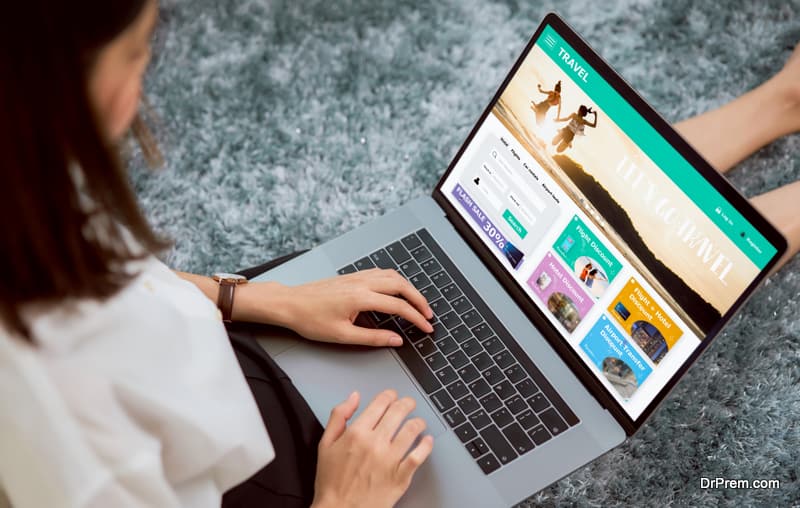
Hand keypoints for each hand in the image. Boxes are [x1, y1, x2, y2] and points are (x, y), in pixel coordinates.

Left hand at [237, 268, 433, 345]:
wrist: (290, 303)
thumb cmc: (310, 319)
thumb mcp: (343, 336)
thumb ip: (373, 338)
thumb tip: (395, 340)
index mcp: (361, 298)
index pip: (398, 306)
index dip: (416, 317)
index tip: (426, 326)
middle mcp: (362, 283)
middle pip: (401, 285)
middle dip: (419, 300)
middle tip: (428, 314)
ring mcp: (357, 277)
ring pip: (392, 275)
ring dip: (408, 288)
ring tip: (417, 302)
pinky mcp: (352, 276)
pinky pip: (380, 273)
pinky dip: (395, 280)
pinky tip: (396, 289)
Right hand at [312, 390, 433, 507]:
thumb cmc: (332, 482)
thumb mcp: (326, 444)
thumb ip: (339, 416)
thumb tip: (353, 397)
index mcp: (357, 433)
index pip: (380, 403)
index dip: (390, 395)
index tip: (392, 396)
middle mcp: (375, 443)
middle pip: (399, 411)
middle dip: (406, 403)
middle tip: (409, 404)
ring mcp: (390, 459)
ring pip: (412, 430)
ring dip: (418, 421)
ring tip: (419, 422)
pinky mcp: (401, 476)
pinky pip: (419, 455)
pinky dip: (426, 445)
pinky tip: (427, 441)